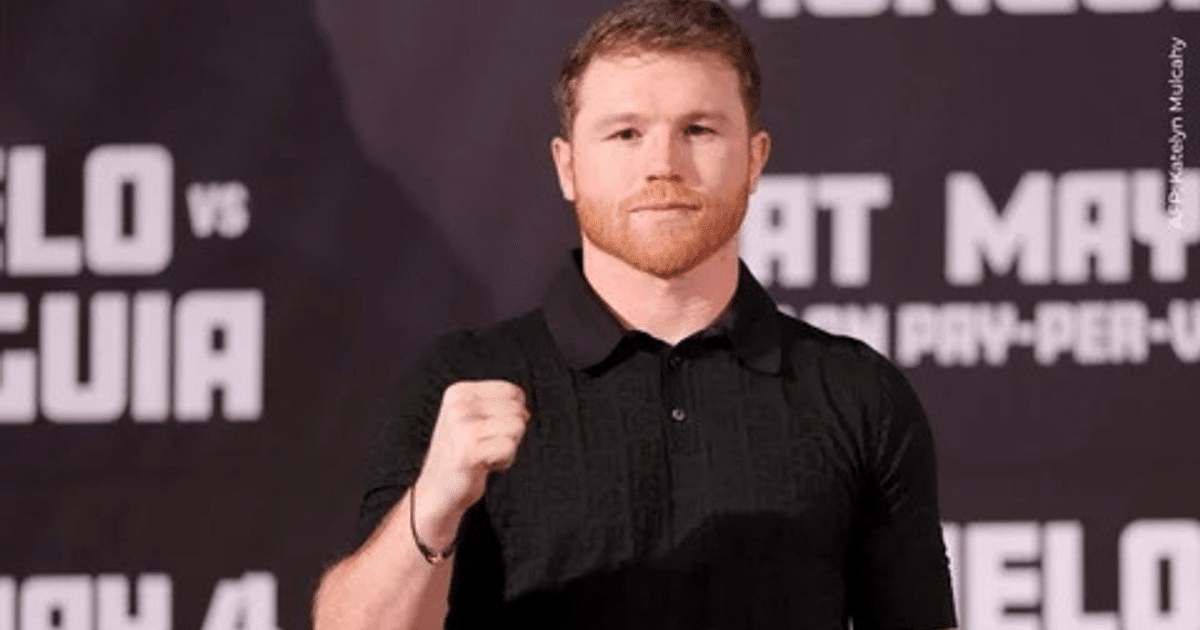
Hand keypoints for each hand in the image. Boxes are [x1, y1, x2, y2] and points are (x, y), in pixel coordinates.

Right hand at [411, 380, 529, 542]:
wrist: (437, 491)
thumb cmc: (461, 454)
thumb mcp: (473, 419)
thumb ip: (497, 406)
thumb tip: (525, 410)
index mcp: (459, 392)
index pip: (513, 392)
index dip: (513, 415)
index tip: (492, 430)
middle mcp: (459, 406)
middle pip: (517, 410)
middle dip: (512, 432)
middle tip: (488, 445)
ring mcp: (462, 428)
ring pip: (517, 427)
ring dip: (509, 447)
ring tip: (486, 454)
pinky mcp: (468, 451)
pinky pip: (510, 448)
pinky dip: (504, 461)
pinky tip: (485, 465)